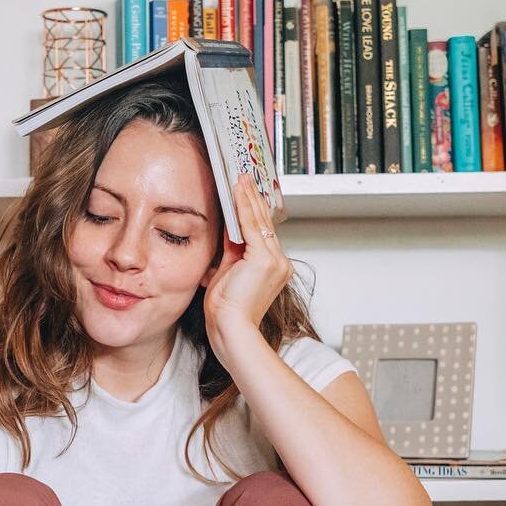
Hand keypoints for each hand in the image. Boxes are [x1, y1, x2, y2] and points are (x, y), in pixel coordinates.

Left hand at [202, 173, 292, 351]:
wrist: (231, 330)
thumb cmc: (226, 313)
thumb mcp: (227, 274)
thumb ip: (230, 252)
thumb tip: (227, 230)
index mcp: (272, 267)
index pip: (262, 232)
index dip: (252, 210)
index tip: (244, 192)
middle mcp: (279, 262)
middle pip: (264, 222)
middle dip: (252, 198)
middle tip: (244, 175)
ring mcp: (275, 260)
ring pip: (259, 220)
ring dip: (248, 196)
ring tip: (240, 176)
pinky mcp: (264, 259)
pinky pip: (251, 225)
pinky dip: (243, 206)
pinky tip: (237, 190)